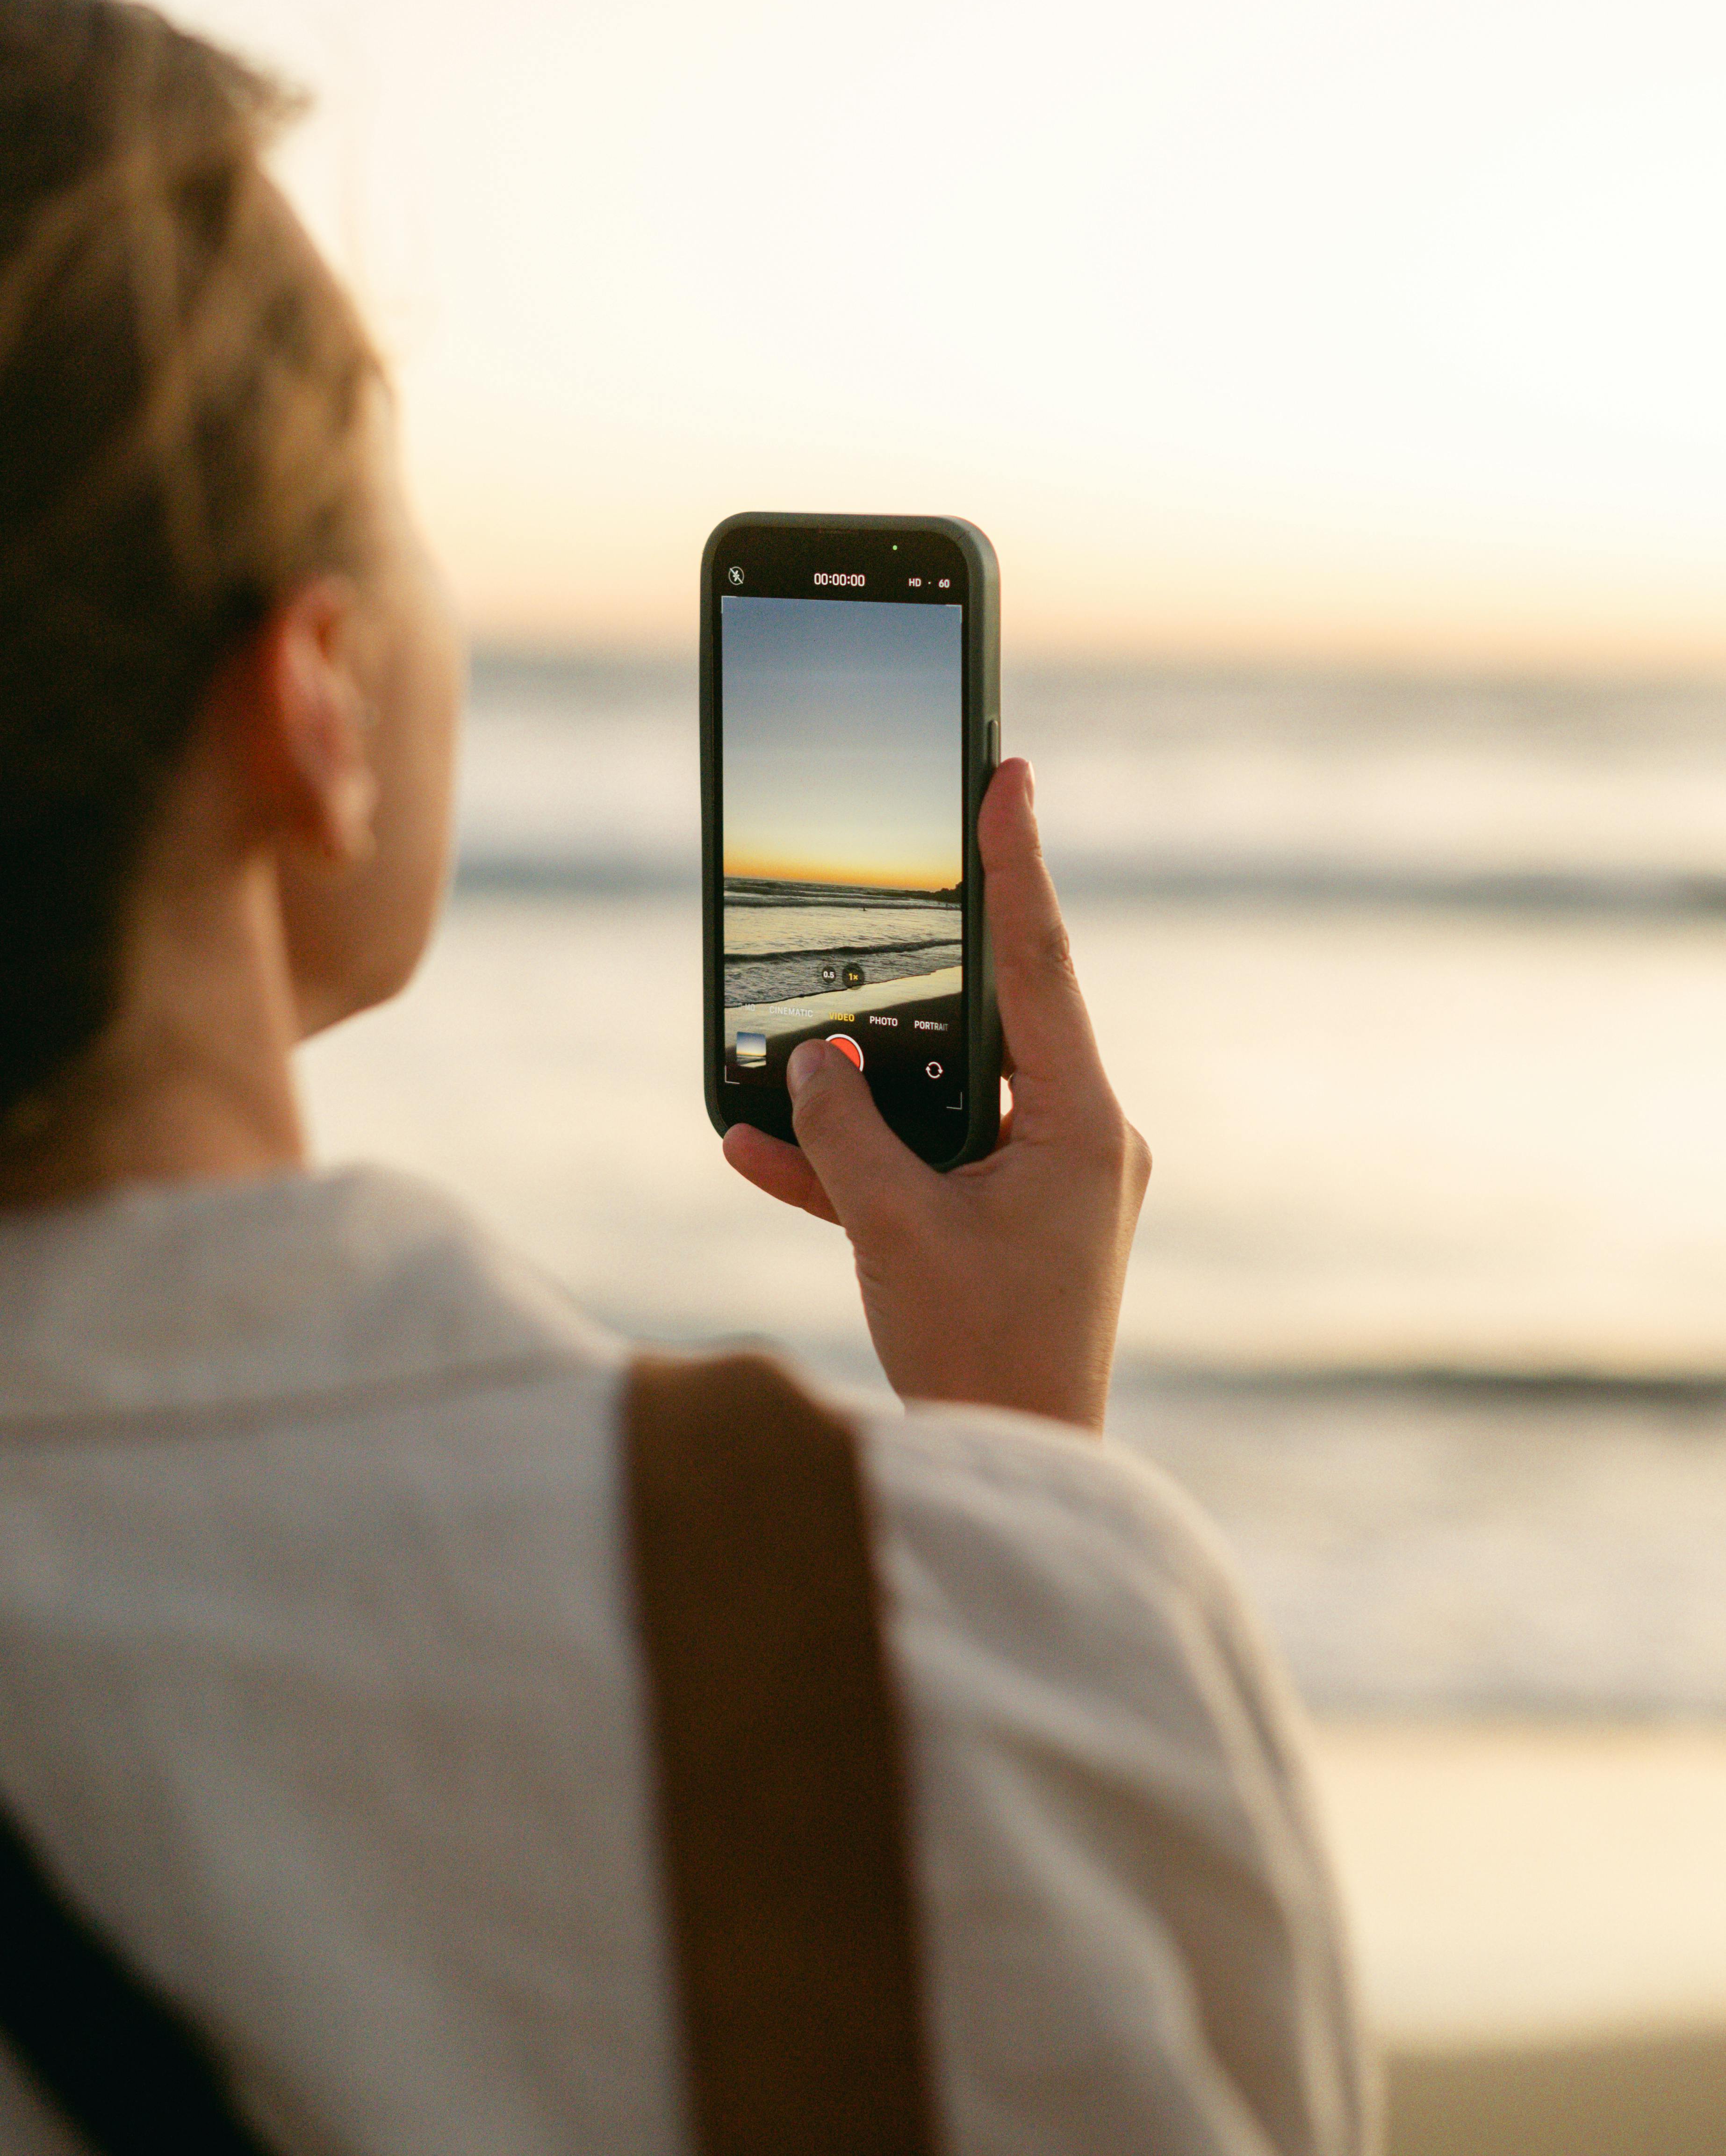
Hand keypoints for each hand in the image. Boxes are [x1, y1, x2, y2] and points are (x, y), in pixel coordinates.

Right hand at [721, 758, 1149, 1431]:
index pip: (1040, 963)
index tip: (1005, 771)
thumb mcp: (893, 1231)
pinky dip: (853, 1160)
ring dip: (857, 1093)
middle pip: (987, 1023)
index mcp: (1084, 1126)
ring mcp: (1045, 1184)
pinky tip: (762, 1150)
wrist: (1011, 1472)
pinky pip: (924, 1165)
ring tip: (771, 1065)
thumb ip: (845, 1133)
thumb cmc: (980, 1359)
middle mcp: (1079, 1142)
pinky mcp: (1004, 1224)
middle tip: (883, 883)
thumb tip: (809, 1062)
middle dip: (906, 981)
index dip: (1017, 861)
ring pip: (941, 1098)